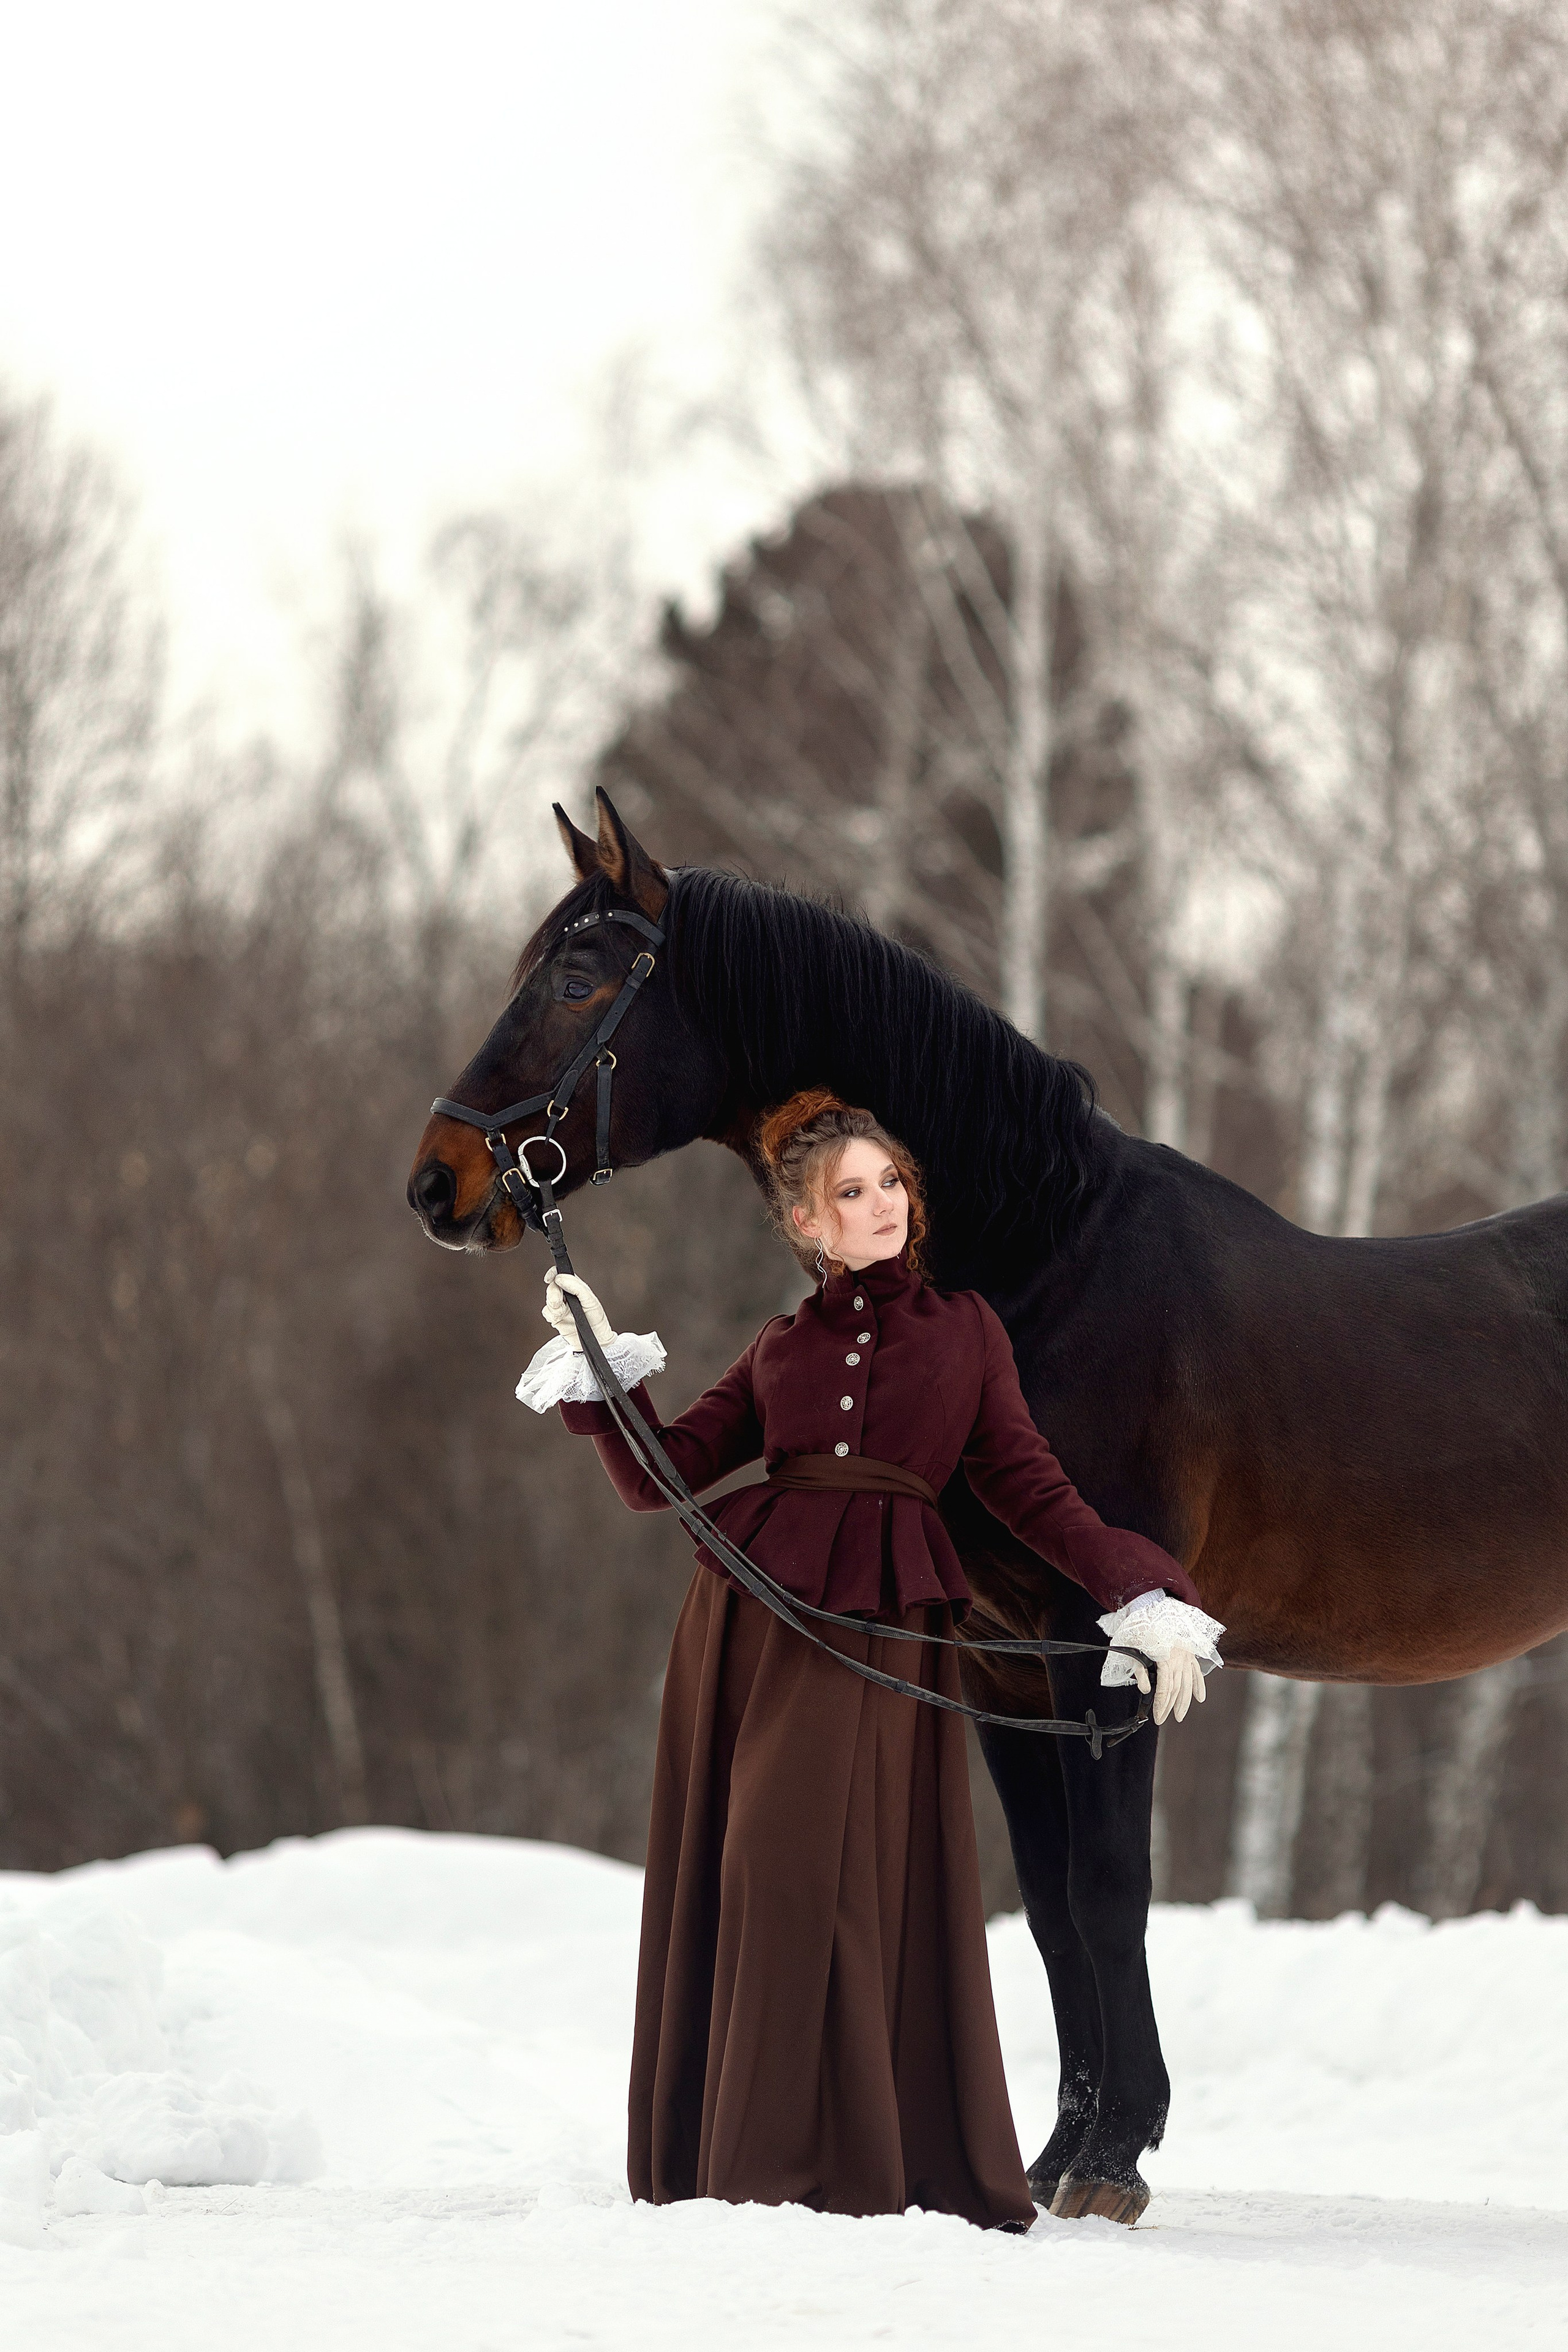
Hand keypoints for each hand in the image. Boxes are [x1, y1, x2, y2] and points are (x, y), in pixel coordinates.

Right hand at [542, 1271, 615, 1352]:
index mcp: (576, 1287)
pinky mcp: (556, 1318)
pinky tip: (559, 1319)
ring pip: (548, 1300)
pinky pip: (546, 1312)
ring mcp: (561, 1307)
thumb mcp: (590, 1300)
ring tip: (563, 1313)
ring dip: (553, 1306)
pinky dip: (551, 1315)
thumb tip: (559, 1278)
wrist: (596, 1340)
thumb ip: (576, 1287)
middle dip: (553, 1294)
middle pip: (552, 1287)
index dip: (553, 1274)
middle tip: (559, 1302)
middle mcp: (567, 1295)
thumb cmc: (597, 1319)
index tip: (549, 1278)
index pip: (561, 1274)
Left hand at [1098, 1593, 1223, 1723]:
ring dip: (1185, 1701)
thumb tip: (1145, 1690)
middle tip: (1164, 1719)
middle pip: (1177, 1688)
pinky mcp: (1189, 1651)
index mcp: (1165, 1658)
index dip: (1161, 1705)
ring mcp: (1187, 1655)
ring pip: (1188, 1683)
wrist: (1153, 1605)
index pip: (1165, 1688)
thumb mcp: (1132, 1648)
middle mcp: (1179, 1658)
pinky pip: (1196, 1671)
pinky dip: (1199, 1685)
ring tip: (1180, 1715)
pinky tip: (1200, 1698)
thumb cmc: (1139, 1626)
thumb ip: (1139, 1670)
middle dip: (1171, 1706)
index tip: (1158, 1718)